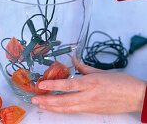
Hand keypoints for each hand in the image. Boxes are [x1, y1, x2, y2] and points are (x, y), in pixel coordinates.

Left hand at [31, 61, 145, 113]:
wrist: (136, 96)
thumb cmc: (121, 82)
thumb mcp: (101, 71)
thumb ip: (84, 67)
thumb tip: (73, 60)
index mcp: (92, 82)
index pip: (68, 84)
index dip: (54, 85)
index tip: (41, 85)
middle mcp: (89, 95)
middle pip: (64, 99)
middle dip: (48, 100)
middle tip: (35, 98)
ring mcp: (91, 105)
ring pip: (68, 108)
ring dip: (53, 107)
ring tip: (42, 104)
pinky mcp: (93, 111)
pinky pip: (75, 110)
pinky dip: (64, 109)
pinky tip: (57, 108)